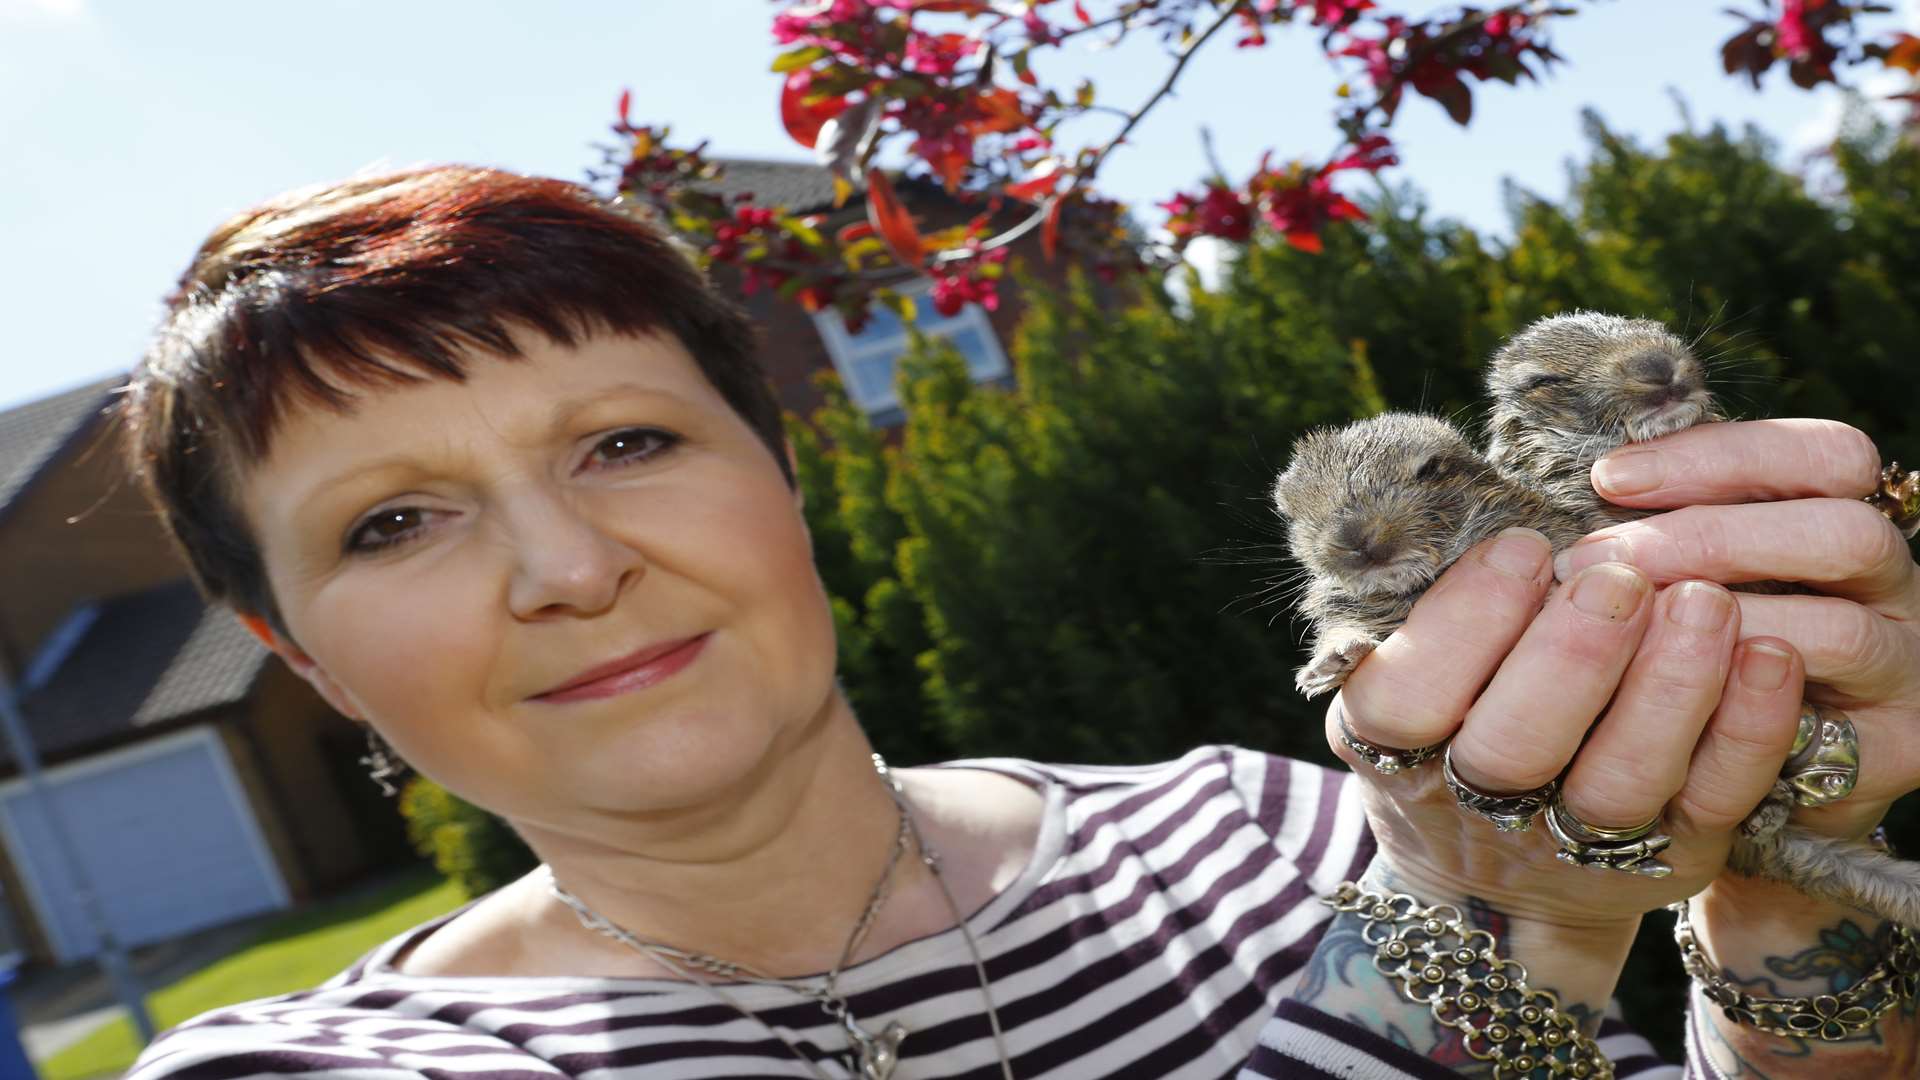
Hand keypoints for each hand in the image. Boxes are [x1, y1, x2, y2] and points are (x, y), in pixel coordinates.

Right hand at [1331, 528, 1805, 928]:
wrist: (1504, 878)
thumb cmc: (1455, 725)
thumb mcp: (1413, 676)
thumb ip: (1441, 614)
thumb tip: (1500, 515)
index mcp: (1396, 746)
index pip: (1404, 698)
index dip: (1462, 626)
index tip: (1523, 550)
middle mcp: (1477, 802)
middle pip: (1511, 748)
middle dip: (1569, 657)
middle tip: (1617, 578)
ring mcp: (1574, 841)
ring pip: (1619, 779)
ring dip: (1667, 688)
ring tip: (1704, 599)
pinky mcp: (1670, 856)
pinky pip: (1715, 799)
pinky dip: (1747, 730)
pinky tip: (1769, 656)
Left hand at [1557, 418, 1919, 840]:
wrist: (1738, 773)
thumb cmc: (1686, 647)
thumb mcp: (1678, 569)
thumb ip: (1656, 525)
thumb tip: (1586, 489)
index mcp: (1845, 522)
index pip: (1827, 458)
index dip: (1720, 457)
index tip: (1609, 478)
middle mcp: (1889, 591)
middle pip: (1845, 534)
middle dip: (1709, 538)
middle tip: (1595, 561)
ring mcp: (1898, 673)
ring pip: (1838, 632)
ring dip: (1717, 627)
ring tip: (1624, 630)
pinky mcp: (1883, 757)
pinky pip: (1814, 734)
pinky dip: (1732, 720)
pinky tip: (1666, 709)